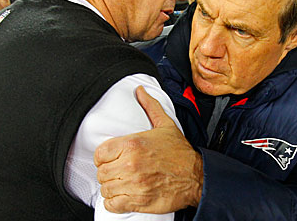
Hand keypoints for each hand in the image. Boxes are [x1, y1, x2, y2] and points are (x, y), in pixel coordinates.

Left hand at [94, 86, 202, 213]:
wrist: (196, 176)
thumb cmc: (180, 153)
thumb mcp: (165, 125)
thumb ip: (150, 106)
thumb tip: (139, 91)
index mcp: (132, 144)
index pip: (99, 153)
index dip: (102, 158)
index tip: (110, 159)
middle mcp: (130, 163)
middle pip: (101, 172)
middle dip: (108, 173)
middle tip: (118, 172)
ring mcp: (133, 183)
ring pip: (106, 189)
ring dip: (111, 188)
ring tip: (121, 184)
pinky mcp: (138, 200)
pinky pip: (113, 204)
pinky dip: (114, 203)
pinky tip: (122, 197)